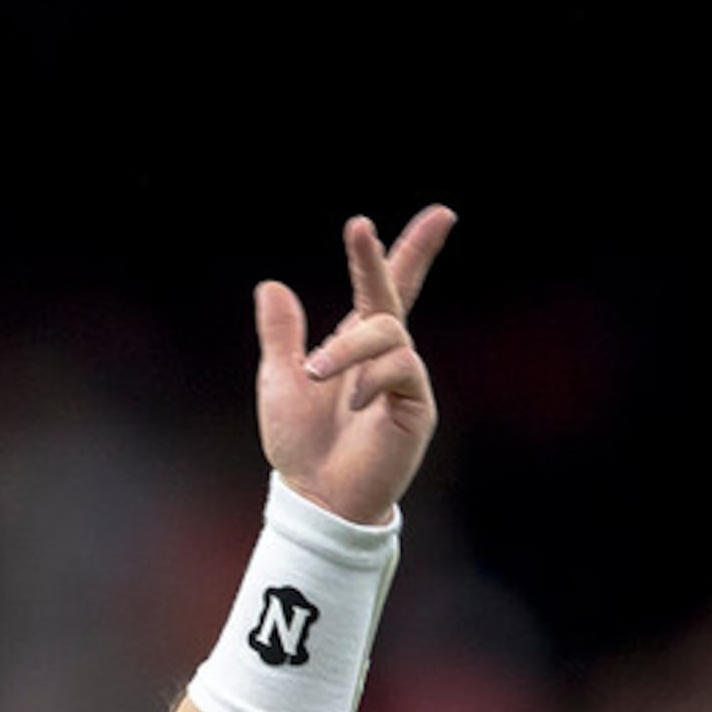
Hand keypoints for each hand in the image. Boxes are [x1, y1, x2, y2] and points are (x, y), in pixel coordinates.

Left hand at [255, 205, 454, 525]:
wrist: (315, 497)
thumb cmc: (300, 445)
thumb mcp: (280, 381)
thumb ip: (281, 335)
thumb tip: (271, 286)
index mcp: (356, 345)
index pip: (385, 288)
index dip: (404, 251)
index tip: (439, 214)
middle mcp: (386, 355)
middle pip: (397, 293)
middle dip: (398, 254)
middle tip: (383, 223)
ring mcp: (404, 379)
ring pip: (387, 333)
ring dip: (348, 347)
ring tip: (315, 373)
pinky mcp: (416, 406)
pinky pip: (401, 369)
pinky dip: (371, 377)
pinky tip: (352, 401)